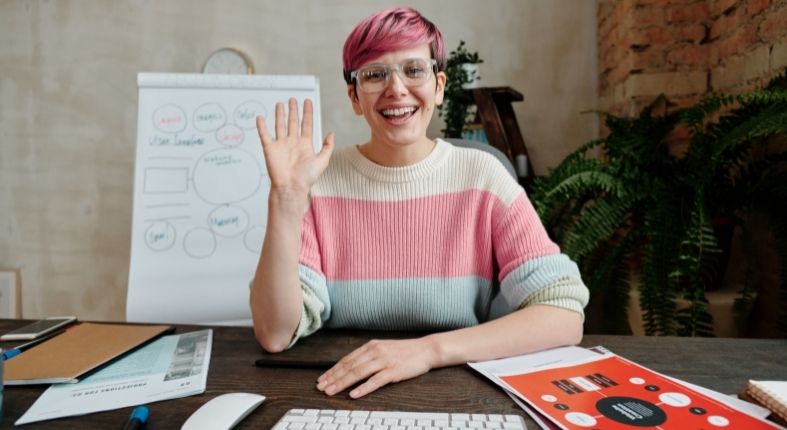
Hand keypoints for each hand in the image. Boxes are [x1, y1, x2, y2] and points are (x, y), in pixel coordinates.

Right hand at [256, 98, 333, 195]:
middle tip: (293, 99)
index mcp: (305, 145)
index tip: (308, 101)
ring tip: (280, 104)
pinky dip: (261, 126)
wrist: (290, 188)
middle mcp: (293, 143)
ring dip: (280, 115)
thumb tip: (332, 133)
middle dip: (294, 111)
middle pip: (293, 122)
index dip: (308, 112)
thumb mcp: (322, 161)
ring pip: (280, 125)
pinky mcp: (270, 149)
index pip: (307, 124)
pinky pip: (264, 135)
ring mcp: (281, 145)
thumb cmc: (306, 178)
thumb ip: (328, 147)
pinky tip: (260, 117)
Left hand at [316, 338, 437, 398]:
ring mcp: (384, 361)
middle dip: (333, 378)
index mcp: (371, 346)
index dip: (333, 370)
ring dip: (342, 383)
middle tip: (321, 387)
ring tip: (331, 391)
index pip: (347, 359)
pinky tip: (354, 394)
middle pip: (349, 366)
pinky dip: (363, 388)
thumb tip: (351, 366)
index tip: (322, 379)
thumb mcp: (383, 348)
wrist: (426, 349)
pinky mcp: (393, 371)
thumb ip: (368, 356)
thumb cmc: (404, 351)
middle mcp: (375, 351)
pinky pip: (375, 381)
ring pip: (358, 373)